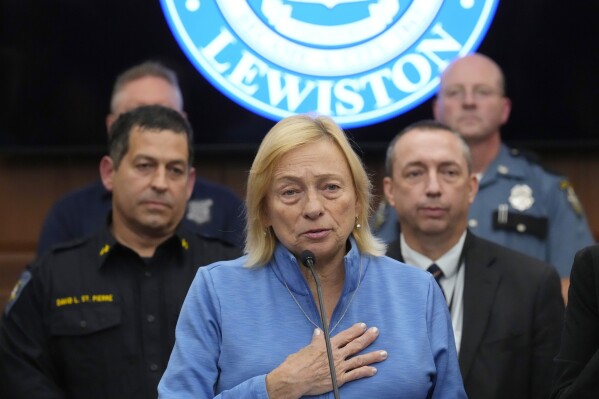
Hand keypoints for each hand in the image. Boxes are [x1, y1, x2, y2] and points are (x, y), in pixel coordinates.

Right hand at [266, 322, 387, 398]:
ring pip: (359, 360)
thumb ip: (316, 340)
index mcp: (327, 345)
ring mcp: (339, 367)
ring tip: (384, 353)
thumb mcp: (306, 348)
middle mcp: (336, 355)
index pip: (345, 335)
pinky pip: (355, 375)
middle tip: (376, 332)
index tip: (364, 325)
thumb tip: (318, 331)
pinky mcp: (339, 379)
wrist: (294, 378)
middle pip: (355, 345)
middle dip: (367, 338)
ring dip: (372, 356)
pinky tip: (373, 370)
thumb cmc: (297, 362)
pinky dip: (365, 372)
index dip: (355, 330)